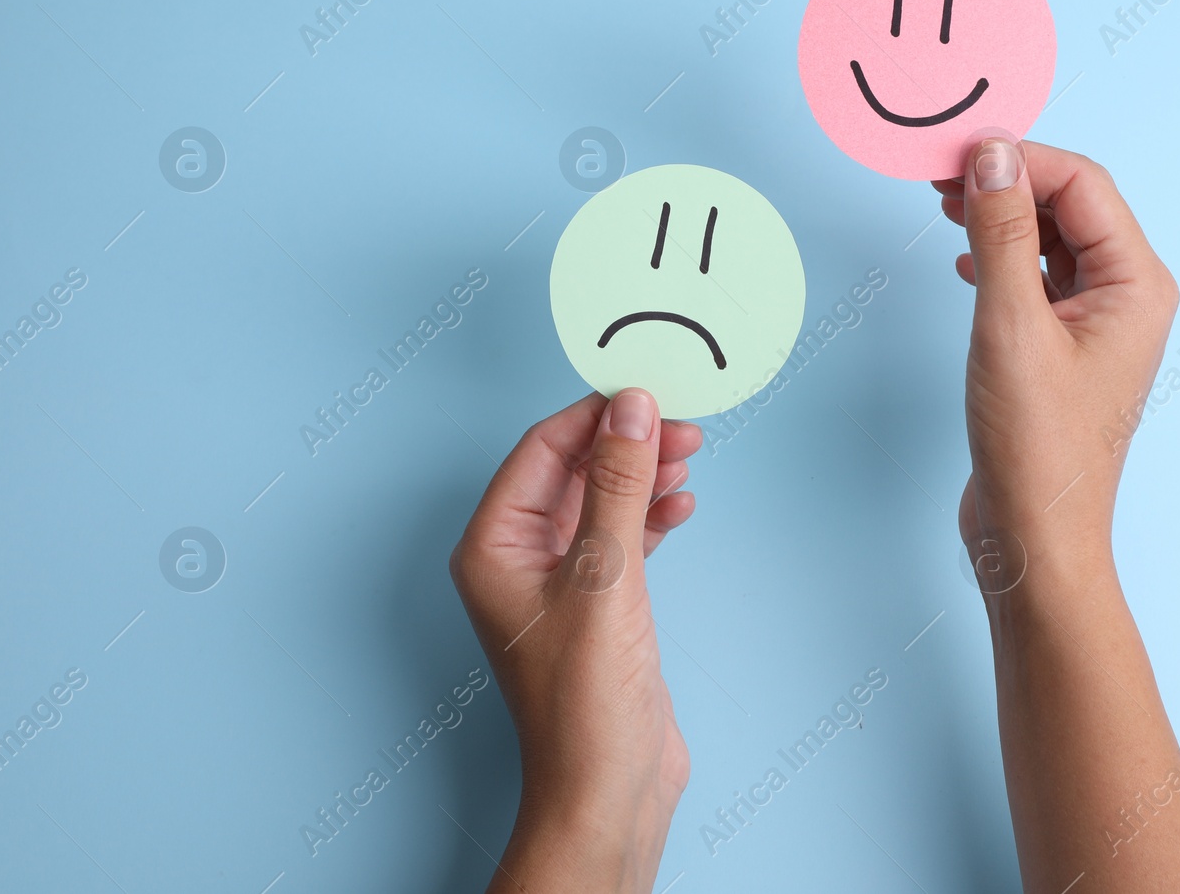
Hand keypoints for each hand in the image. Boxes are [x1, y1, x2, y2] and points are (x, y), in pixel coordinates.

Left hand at [449, 390, 702, 892]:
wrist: (609, 785)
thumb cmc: (585, 701)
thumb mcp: (605, 575)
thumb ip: (617, 485)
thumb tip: (630, 410)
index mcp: (493, 547)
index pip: (540, 451)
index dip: (593, 416)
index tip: (644, 393)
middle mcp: (516, 560)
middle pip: (570, 471)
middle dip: (624, 443)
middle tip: (678, 424)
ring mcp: (557, 583)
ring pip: (598, 501)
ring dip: (641, 475)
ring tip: (686, 454)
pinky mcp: (596, 606)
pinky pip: (620, 537)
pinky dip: (650, 516)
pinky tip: (680, 504)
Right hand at [933, 139, 1179, 568]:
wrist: (1035, 535)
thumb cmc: (1036, 447)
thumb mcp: (1010, 325)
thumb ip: (1002, 232)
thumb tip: (991, 155)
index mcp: (1136, 284)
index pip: (1082, 183)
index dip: (1019, 158)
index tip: (956, 151)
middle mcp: (1127, 296)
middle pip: (1070, 203)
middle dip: (1008, 181)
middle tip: (940, 173)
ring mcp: (1097, 324)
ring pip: (1052, 239)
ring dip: (1001, 216)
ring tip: (946, 205)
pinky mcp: (1063, 348)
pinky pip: (1037, 278)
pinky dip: (1000, 258)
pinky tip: (965, 262)